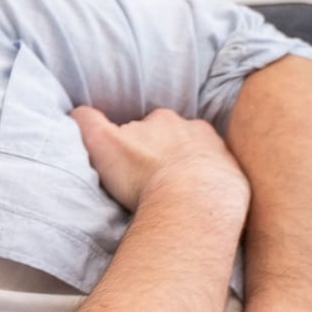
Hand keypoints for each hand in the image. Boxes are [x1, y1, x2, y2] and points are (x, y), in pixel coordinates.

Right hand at [70, 106, 247, 212]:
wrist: (193, 201)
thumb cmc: (144, 174)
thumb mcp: (102, 143)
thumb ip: (87, 122)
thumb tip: (77, 110)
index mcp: (161, 120)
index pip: (144, 125)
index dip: (134, 141)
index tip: (130, 160)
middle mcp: (192, 128)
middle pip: (174, 136)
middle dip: (164, 151)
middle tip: (152, 176)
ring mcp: (217, 150)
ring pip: (199, 153)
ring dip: (188, 166)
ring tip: (176, 190)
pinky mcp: (233, 174)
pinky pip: (220, 175)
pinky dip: (209, 183)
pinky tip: (198, 199)